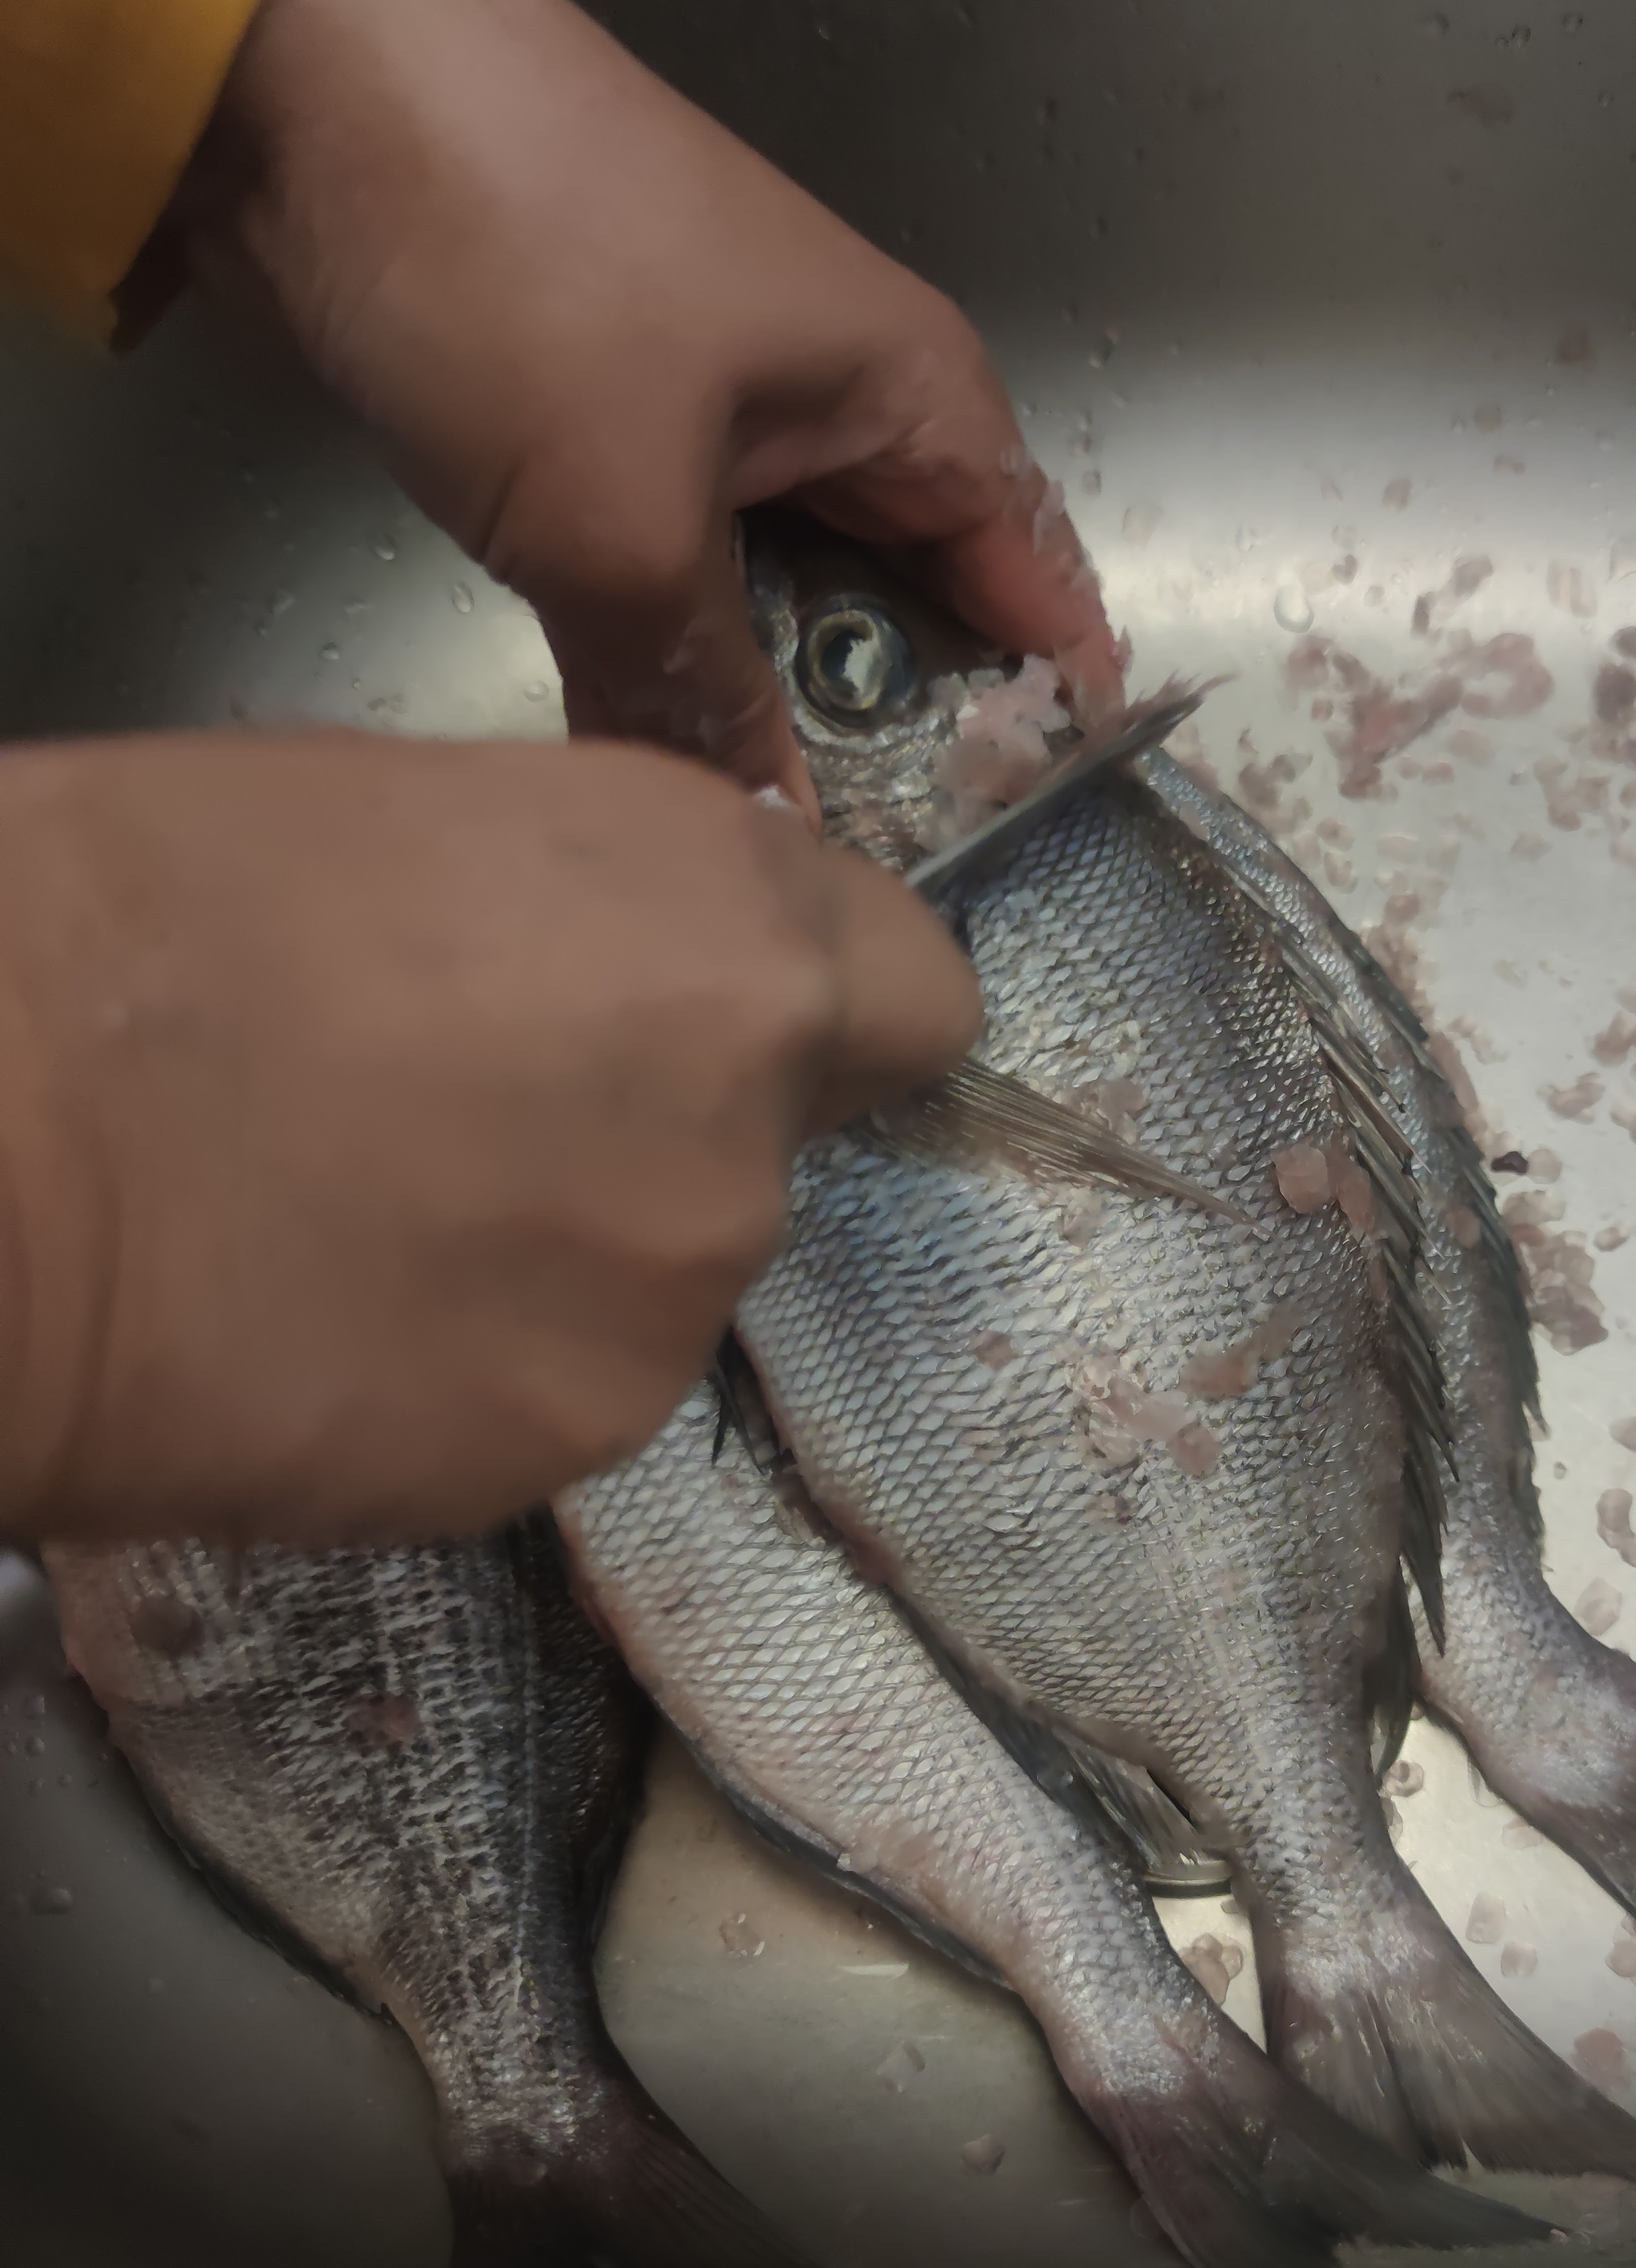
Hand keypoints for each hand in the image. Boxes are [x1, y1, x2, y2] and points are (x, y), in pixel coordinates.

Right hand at [0, 731, 979, 1543]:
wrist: (7, 1147)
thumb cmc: (154, 914)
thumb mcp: (425, 819)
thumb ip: (599, 910)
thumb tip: (627, 964)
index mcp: (735, 930)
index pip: (913, 995)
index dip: (816, 1009)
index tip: (716, 1014)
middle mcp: (750, 1130)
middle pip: (770, 1146)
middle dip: (658, 1132)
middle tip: (472, 1112)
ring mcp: (667, 1308)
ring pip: (662, 1278)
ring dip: (565, 1253)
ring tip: (375, 1216)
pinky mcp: (570, 1448)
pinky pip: (562, 1388)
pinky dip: (484, 1364)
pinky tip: (347, 1319)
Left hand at [166, 0, 1118, 820]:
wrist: (309, 90)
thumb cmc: (523, 271)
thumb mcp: (624, 523)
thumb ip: (705, 697)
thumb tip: (770, 840)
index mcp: (915, 402)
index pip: (1038, 587)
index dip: (1042, 726)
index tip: (1020, 855)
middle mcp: (845, 418)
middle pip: (917, 619)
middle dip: (901, 754)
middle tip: (868, 902)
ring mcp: (725, 428)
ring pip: (788, 616)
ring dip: (771, 724)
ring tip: (761, 867)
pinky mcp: (614, 443)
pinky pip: (685, 591)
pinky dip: (676, 675)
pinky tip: (655, 781)